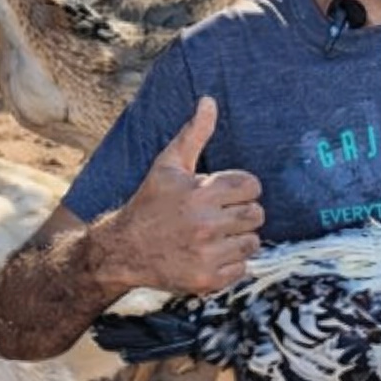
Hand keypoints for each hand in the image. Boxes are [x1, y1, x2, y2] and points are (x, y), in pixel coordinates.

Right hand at [106, 96, 264, 293]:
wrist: (123, 249)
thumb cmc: (150, 203)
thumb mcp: (168, 165)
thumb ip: (193, 133)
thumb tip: (209, 101)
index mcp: (199, 192)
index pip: (251, 186)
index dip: (239, 189)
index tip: (223, 194)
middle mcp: (204, 223)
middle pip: (256, 214)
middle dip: (240, 213)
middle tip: (218, 216)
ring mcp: (206, 253)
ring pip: (252, 242)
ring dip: (237, 239)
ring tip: (213, 235)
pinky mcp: (207, 279)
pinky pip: (241, 268)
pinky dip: (229, 263)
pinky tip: (208, 254)